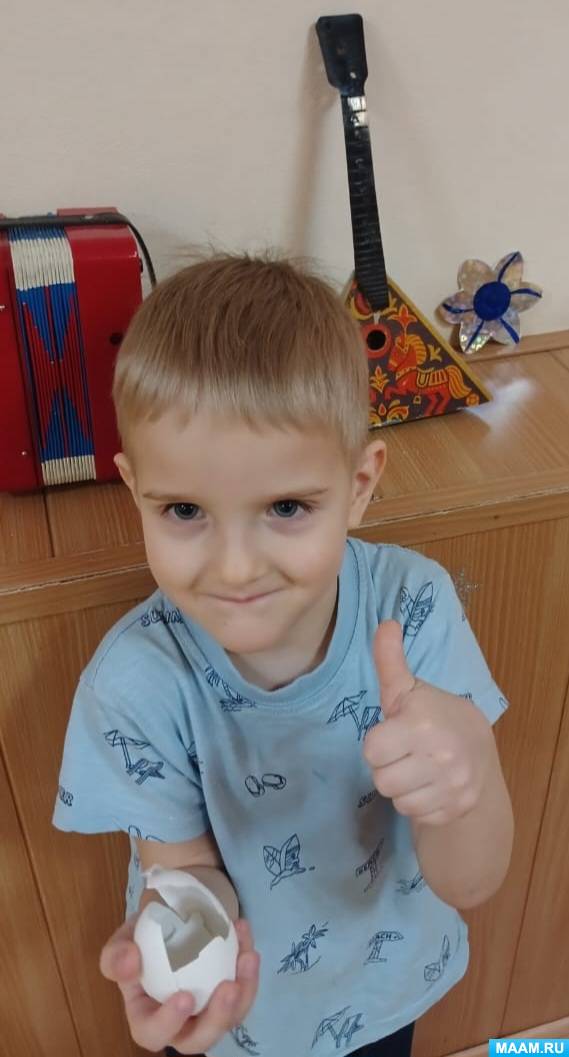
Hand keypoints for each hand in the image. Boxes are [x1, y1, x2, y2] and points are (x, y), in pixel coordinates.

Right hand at [100, 912, 259, 1053]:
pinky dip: (248, 965)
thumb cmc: (142, 940)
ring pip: (231, 1018)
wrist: (170, 921)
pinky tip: (245, 935)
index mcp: (146, 1018)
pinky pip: (245, 989)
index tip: (184, 996)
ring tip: (248, 957)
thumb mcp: (122, 942)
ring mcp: (208, 1013)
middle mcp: (180, 1025)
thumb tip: (129, 961)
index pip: (154, 1033)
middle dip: (218, 1018)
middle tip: (229, 987)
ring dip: (245, 990)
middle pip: (200, 1039)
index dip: (169, 1022)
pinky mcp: (230, 997)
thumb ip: (116, 955)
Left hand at [363, 620, 494, 826]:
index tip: (394, 734)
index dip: (379, 742)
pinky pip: (415, 814)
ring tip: (416, 769)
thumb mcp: (410, 688)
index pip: (372, 750)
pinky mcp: (455, 808)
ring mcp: (452, 786)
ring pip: (397, 800)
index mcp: (422, 724)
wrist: (479, 750)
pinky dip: (418, 803)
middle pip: (381, 780)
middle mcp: (440, 757)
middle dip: (388, 767)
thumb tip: (385, 623)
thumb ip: (390, 661)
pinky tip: (429, 785)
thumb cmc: (434, 715)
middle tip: (405, 753)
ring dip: (402, 787)